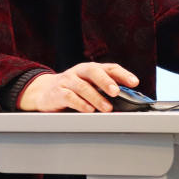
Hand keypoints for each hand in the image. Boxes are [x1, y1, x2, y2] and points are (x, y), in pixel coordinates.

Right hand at [18, 62, 138, 112]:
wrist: (44, 91)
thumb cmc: (72, 89)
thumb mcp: (89, 85)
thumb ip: (105, 89)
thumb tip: (127, 100)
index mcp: (91, 69)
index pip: (110, 67)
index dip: (123, 74)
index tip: (134, 82)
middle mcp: (80, 71)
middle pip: (94, 71)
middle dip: (106, 81)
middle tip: (116, 92)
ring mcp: (68, 81)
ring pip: (83, 86)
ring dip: (96, 97)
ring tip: (107, 108)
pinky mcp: (58, 92)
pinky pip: (70, 96)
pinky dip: (80, 104)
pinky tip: (89, 110)